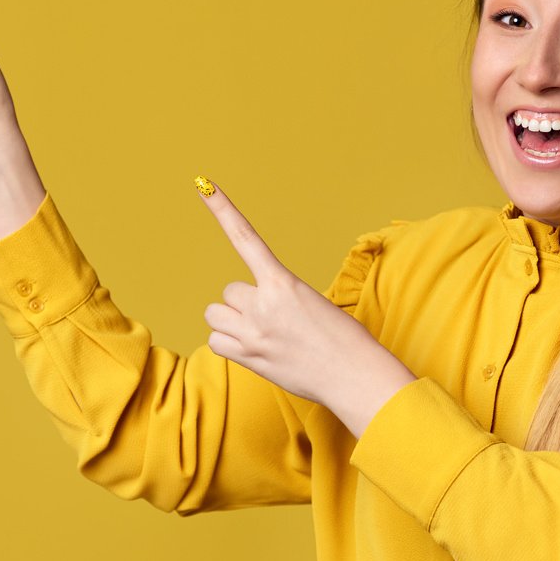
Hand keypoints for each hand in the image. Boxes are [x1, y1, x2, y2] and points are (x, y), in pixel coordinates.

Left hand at [196, 179, 416, 437]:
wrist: (354, 375)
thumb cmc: (344, 340)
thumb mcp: (314, 305)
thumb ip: (279, 301)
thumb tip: (258, 317)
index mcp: (283, 283)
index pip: (246, 238)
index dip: (223, 210)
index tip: (205, 185)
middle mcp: (263, 304)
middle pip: (229, 292)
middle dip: (244, 303)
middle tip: (272, 319)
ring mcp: (253, 332)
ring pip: (216, 316)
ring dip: (232, 323)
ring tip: (262, 335)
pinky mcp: (248, 357)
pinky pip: (216, 342)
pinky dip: (229, 345)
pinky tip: (254, 350)